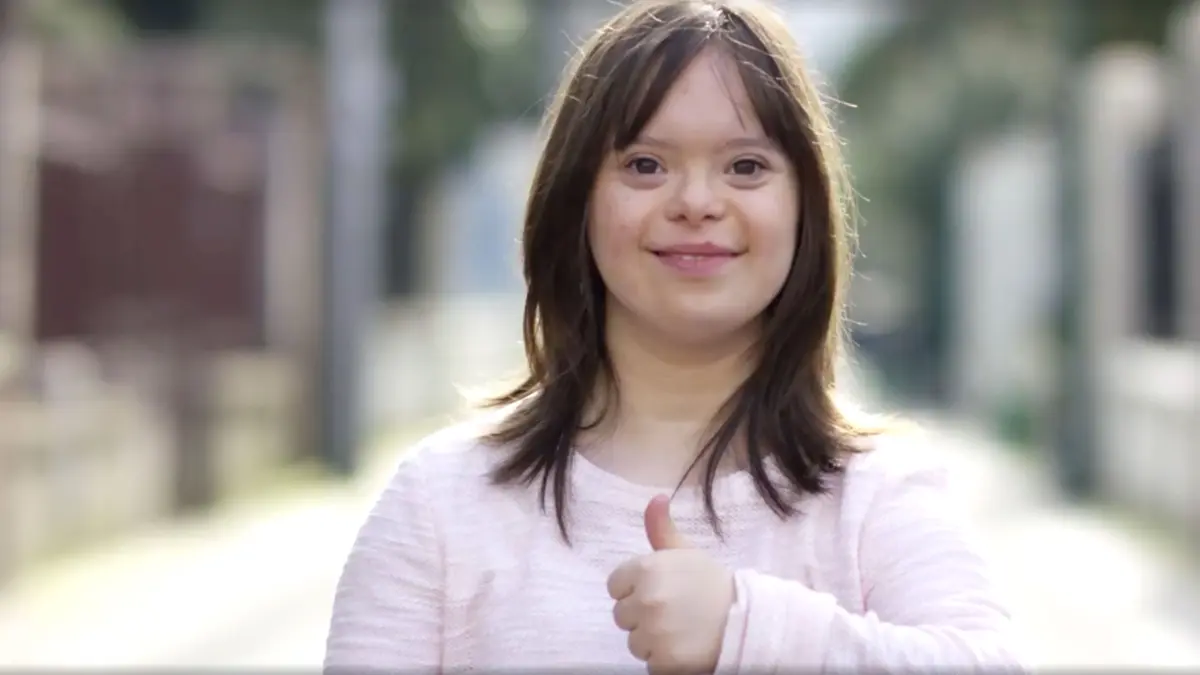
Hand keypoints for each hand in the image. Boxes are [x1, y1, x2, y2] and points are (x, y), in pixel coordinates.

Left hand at [606, 494, 735, 673]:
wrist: (747, 621)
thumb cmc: (712, 585)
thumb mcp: (687, 553)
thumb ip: (662, 529)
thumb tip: (655, 498)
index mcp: (647, 569)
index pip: (615, 586)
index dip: (635, 591)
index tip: (659, 593)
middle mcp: (646, 600)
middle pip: (622, 616)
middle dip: (643, 617)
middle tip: (674, 613)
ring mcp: (654, 633)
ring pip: (634, 642)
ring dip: (653, 641)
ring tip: (681, 631)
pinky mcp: (664, 661)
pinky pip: (650, 663)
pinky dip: (665, 661)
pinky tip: (685, 648)